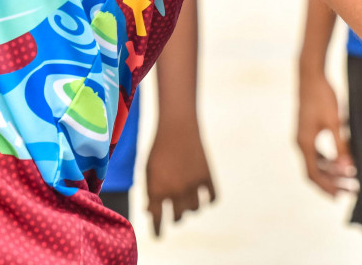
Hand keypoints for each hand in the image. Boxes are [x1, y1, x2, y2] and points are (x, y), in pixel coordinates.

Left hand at [145, 119, 216, 236]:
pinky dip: (209, 200)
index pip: (157, 221)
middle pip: (177, 218)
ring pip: (195, 210)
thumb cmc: (159, 149)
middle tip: (174, 212)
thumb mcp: (148, 171)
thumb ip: (149, 194)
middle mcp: (175, 191)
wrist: (177, 125)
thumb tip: (150, 214)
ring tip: (188, 199)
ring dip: (191, 207)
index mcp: (156, 191)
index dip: (157, 231)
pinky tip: (204, 195)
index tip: (158, 235)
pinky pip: (213, 199)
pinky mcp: (207, 176)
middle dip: (175, 216)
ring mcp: (193, 184)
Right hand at [296, 66, 354, 195]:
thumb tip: (349, 169)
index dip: (327, 187)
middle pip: (315, 171)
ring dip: (332, 172)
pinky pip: (317, 153)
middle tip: (352, 190)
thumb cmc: (323, 96)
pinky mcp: (307, 130)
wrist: (311, 74)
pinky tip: (342, 161)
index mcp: (305, 143)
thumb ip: (341, 146)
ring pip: (316, 162)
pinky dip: (329, 160)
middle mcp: (301, 142)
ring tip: (350, 178)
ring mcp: (303, 136)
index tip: (341, 196)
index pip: (313, 174)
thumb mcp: (335, 122)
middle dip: (333, 182)